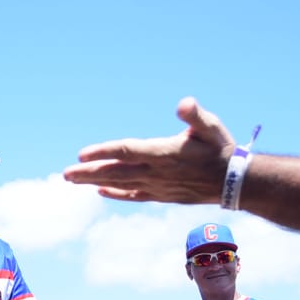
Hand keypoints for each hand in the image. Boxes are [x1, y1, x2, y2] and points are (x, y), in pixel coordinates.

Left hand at [64, 98, 234, 202]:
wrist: (235, 182)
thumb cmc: (221, 149)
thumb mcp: (211, 126)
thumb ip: (195, 115)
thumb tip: (185, 103)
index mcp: (162, 153)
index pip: (126, 151)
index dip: (103, 152)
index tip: (81, 154)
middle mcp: (155, 172)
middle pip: (115, 171)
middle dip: (89, 172)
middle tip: (65, 174)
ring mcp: (157, 186)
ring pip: (120, 184)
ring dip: (96, 181)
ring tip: (74, 181)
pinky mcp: (161, 195)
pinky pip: (133, 195)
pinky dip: (116, 193)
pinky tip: (101, 192)